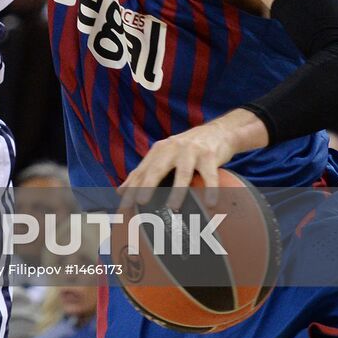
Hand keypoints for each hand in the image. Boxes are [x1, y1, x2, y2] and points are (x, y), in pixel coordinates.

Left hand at [118, 109, 267, 209]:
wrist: (217, 131)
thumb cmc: (187, 148)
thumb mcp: (164, 154)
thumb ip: (144, 171)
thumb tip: (120, 190)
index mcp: (159, 150)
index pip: (142, 171)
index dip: (131, 188)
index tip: (123, 206)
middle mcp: (173, 148)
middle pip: (158, 167)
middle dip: (148, 184)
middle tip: (141, 202)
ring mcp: (192, 151)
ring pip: (183, 172)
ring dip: (177, 190)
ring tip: (173, 207)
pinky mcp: (210, 156)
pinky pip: (210, 175)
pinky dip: (211, 189)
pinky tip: (210, 203)